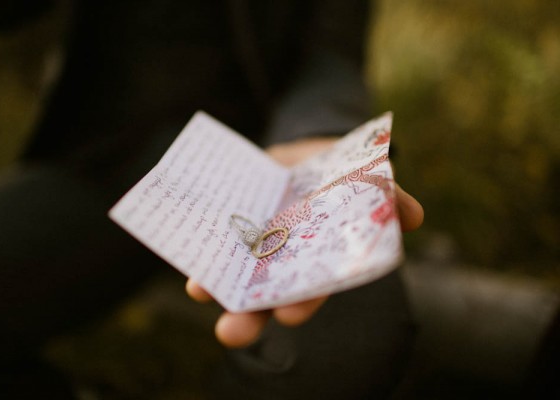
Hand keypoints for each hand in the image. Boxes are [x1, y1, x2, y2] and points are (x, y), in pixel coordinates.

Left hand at [186, 137, 423, 347]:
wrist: (299, 156)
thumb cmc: (339, 174)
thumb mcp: (365, 178)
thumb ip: (388, 197)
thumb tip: (414, 217)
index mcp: (315, 257)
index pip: (310, 288)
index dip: (301, 301)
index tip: (289, 315)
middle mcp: (281, 260)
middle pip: (265, 295)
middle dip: (249, 315)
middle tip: (231, 333)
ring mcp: (252, 244)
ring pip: (232, 273)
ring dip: (214, 286)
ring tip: (199, 290)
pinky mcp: (229, 222)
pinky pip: (211, 241)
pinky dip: (198, 249)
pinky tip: (188, 254)